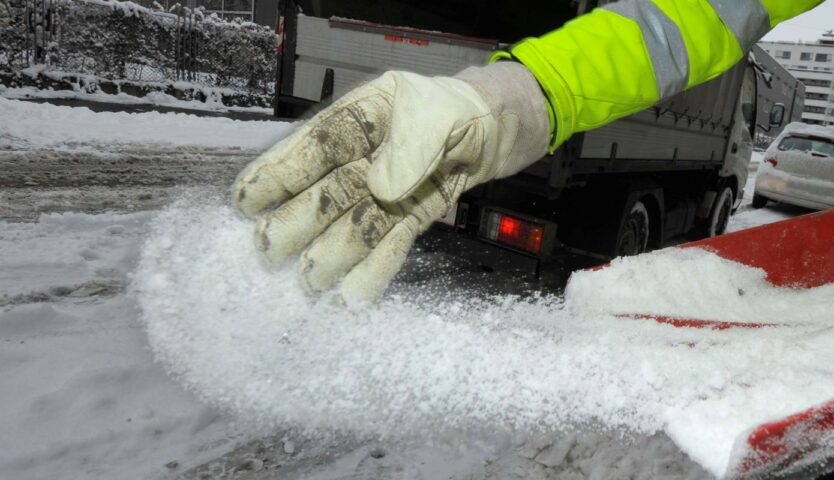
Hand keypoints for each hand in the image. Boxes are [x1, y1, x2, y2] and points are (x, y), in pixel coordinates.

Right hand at [231, 63, 548, 303]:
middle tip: (267, 252)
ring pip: (355, 223)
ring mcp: (389, 188)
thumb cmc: (464, 110)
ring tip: (309, 284)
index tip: (246, 200)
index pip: (316, 145)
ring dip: (332, 255)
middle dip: (298, 222)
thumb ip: (412, 146)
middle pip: (328, 191)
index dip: (280, 171)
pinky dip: (374, 269)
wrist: (502, 128)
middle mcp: (370, 155)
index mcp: (366, 117)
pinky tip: (353, 296)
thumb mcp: (439, 113)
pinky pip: (390, 241)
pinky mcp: (413, 214)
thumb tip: (381, 187)